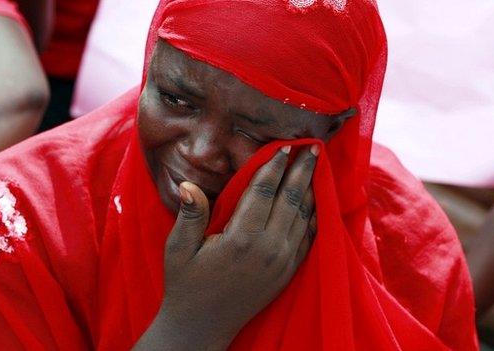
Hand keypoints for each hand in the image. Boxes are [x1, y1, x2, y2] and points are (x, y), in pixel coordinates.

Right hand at [135, 145, 318, 350]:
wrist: (202, 326)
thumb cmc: (186, 284)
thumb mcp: (178, 249)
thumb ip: (189, 215)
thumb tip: (188, 184)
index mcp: (241, 239)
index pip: (263, 191)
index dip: (274, 166)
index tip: (285, 146)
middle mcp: (268, 249)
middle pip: (290, 199)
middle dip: (301, 170)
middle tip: (312, 146)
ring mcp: (282, 263)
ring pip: (303, 216)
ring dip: (310, 189)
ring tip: (315, 167)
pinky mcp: (287, 273)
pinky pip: (308, 239)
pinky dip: (313, 217)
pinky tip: (315, 202)